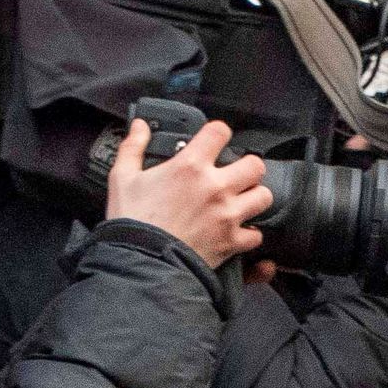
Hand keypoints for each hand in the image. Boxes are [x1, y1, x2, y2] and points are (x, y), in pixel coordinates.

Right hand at [103, 116, 273, 269]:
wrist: (140, 262)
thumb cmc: (131, 220)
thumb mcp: (123, 178)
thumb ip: (133, 147)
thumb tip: (139, 125)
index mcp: (190, 166)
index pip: (220, 132)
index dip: (219, 133)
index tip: (215, 139)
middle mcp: (216, 187)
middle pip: (255, 165)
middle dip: (248, 167)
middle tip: (237, 173)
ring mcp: (228, 215)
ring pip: (264, 197)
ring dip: (254, 197)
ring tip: (242, 200)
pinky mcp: (232, 241)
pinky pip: (257, 235)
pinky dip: (250, 234)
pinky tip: (238, 232)